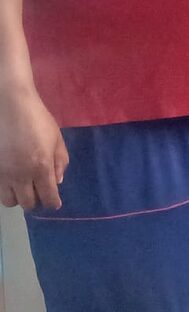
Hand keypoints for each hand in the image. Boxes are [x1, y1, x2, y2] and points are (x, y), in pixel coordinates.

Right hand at [0, 81, 68, 209]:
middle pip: (27, 203)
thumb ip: (60, 161)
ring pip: (9, 201)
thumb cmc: (38, 120)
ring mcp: (3, 174)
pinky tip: (11, 179)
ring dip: (18, 197)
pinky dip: (6, 189)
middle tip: (39, 193)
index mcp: (41, 167)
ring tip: (23, 187)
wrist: (11, 108)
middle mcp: (21, 175)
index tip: (54, 204)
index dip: (52, 203)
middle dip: (36, 201)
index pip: (47, 196)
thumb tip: (58, 181)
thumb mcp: (57, 138)